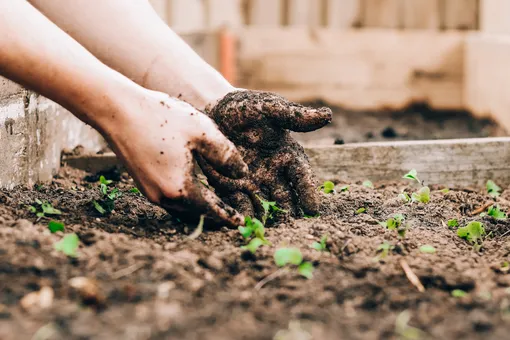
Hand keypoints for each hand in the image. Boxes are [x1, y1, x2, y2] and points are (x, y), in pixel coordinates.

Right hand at [102, 89, 247, 226]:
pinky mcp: (142, 183)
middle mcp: (163, 197)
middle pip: (196, 214)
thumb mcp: (202, 132)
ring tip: (217, 205)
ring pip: (182, 208)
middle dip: (215, 216)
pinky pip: (170, 199)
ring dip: (200, 209)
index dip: (228, 216)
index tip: (241, 223)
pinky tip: (194, 190)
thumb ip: (226, 155)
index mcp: (180, 189)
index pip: (211, 210)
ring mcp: (150, 192)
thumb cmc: (161, 118)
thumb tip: (242, 174)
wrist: (117, 110)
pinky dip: (186, 199)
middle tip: (232, 216)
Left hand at [200, 90, 331, 218]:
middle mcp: (274, 173)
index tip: (312, 209)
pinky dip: (243, 214)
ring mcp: (254, 183)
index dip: (308, 192)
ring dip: (268, 219)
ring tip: (269, 232)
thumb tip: (327, 115)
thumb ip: (294, 116)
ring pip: (265, 205)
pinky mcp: (232, 188)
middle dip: (289, 213)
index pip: (301, 177)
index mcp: (288, 156)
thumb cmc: (246, 108)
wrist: (214, 111)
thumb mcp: (270, 108)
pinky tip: (244, 225)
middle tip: (293, 229)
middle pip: (286, 197)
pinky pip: (240, 204)